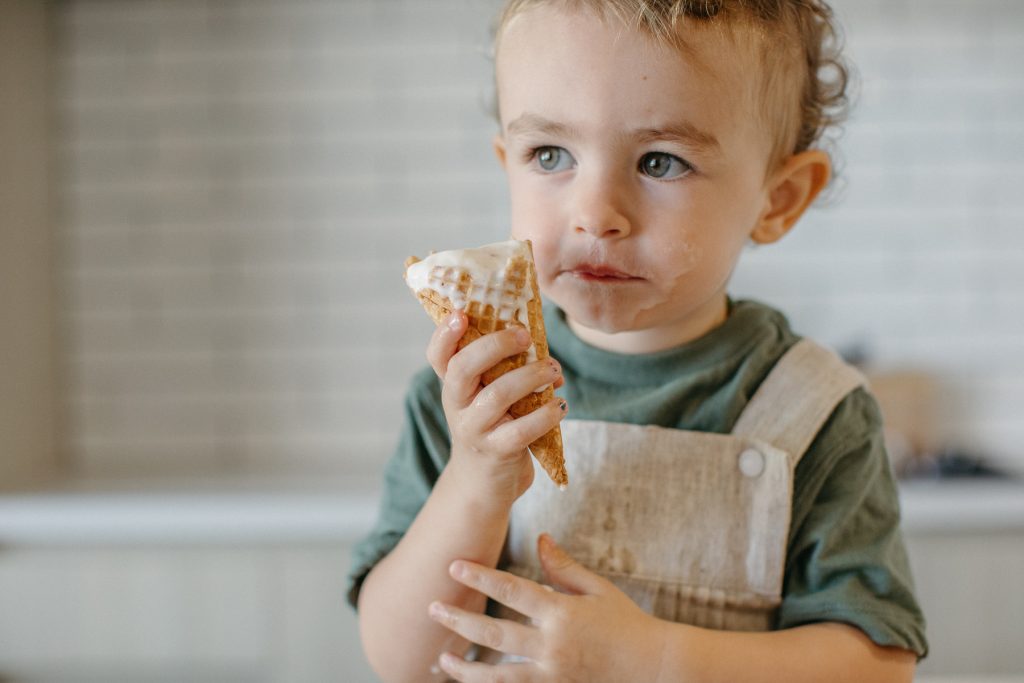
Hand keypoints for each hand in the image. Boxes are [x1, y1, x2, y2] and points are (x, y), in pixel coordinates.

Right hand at [427, 312, 566, 504]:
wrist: (485, 484)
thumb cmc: (494, 427)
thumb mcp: (488, 396)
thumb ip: (503, 369)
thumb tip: (540, 344)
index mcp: (453, 386)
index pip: (438, 356)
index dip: (444, 334)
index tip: (461, 314)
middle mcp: (457, 405)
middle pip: (463, 368)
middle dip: (495, 346)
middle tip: (525, 336)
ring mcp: (474, 430)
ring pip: (498, 395)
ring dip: (531, 376)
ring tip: (554, 370)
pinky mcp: (497, 452)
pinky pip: (522, 429)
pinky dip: (547, 414)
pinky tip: (560, 405)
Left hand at [428, 534, 667, 682]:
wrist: (655, 669)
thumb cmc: (627, 623)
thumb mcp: (598, 590)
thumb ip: (564, 567)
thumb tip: (540, 538)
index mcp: (562, 612)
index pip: (511, 590)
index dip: (480, 577)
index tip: (454, 566)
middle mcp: (553, 645)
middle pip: (494, 633)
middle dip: (459, 621)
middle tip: (432, 609)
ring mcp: (553, 674)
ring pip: (497, 676)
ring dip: (466, 668)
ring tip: (441, 660)